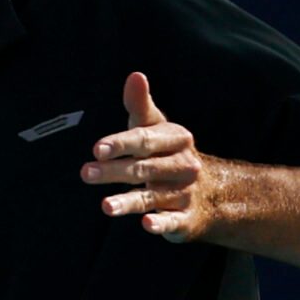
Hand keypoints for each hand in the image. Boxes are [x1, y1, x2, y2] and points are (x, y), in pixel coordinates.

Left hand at [80, 71, 221, 243]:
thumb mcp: (157, 128)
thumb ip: (141, 105)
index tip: (98, 148)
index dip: (121, 144)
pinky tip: (146, 224)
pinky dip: (161, 224)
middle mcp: (181, 165)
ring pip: (151, 197)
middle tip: (86, 172)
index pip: (145, 140)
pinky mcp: (185, 219)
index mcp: (176, 140)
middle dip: (114, 171)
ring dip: (128, 201)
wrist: (214, 193)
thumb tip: (135, 75)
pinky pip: (172, 222)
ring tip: (106, 206)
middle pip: (143, 168)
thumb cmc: (170, 155)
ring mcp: (183, 193)